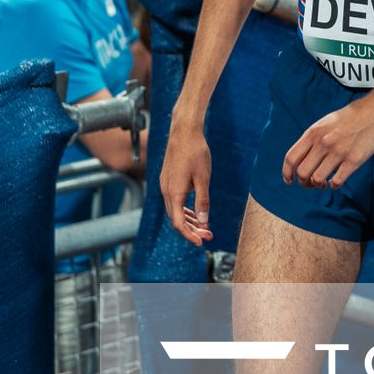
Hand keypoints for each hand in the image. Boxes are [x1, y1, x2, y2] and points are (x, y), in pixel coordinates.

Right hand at [161, 112, 212, 243]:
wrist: (184, 131)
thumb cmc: (196, 152)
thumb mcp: (203, 178)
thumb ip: (203, 201)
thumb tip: (204, 222)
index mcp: (174, 192)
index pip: (178, 223)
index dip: (190, 235)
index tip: (202, 242)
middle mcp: (166, 190)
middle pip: (176, 218)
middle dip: (191, 229)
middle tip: (208, 235)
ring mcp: (165, 185)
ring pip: (174, 210)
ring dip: (188, 220)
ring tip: (204, 226)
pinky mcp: (167, 180)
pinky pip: (173, 201)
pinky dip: (183, 209)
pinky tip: (194, 212)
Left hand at [283, 87, 373, 188]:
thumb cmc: (352, 116)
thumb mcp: (326, 122)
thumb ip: (314, 137)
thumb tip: (304, 156)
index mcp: (314, 132)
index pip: (291, 157)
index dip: (286, 172)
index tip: (288, 180)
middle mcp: (323, 142)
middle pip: (302, 172)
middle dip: (304, 182)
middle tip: (310, 183)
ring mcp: (338, 152)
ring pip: (317, 179)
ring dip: (318, 185)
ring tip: (324, 183)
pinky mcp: (354, 160)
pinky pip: (337, 181)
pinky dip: (334, 185)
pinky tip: (336, 182)